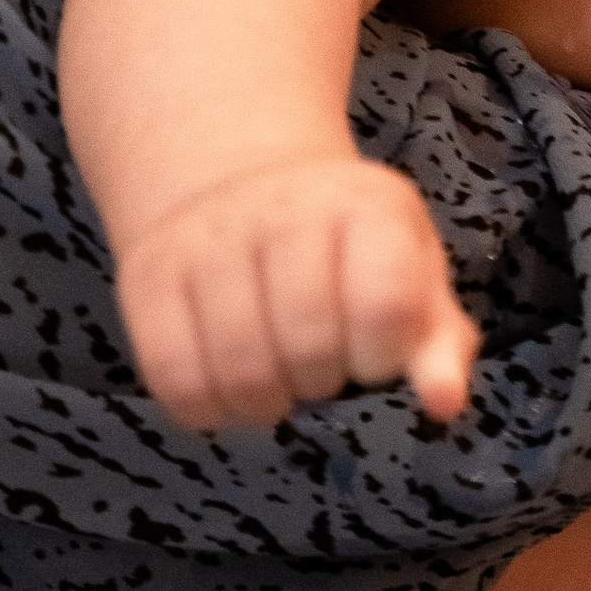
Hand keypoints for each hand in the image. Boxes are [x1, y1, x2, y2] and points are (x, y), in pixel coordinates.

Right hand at [118, 158, 478, 431]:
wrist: (239, 182)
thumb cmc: (347, 251)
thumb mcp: (410, 277)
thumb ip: (437, 341)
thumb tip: (443, 403)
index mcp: (366, 204)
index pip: (387, 306)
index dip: (383, 354)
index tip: (373, 349)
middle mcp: (283, 209)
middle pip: (309, 345)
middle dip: (324, 379)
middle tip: (322, 364)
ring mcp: (206, 239)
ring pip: (240, 371)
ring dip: (266, 401)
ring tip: (279, 377)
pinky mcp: (146, 275)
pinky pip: (174, 379)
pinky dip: (208, 408)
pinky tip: (228, 385)